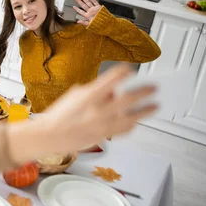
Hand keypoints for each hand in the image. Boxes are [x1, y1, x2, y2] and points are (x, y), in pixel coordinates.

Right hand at [41, 65, 156, 153]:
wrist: (51, 134)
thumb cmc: (60, 114)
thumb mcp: (74, 95)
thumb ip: (94, 90)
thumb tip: (111, 91)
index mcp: (89, 95)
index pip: (111, 79)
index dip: (122, 72)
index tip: (129, 69)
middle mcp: (98, 109)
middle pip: (127, 98)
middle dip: (143, 91)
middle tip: (153, 88)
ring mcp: (102, 124)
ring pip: (131, 117)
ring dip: (145, 110)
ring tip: (155, 106)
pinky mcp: (103, 136)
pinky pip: (124, 130)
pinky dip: (132, 125)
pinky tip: (136, 122)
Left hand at [73, 0, 101, 25]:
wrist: (106, 23)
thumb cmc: (98, 25)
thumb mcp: (90, 24)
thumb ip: (84, 22)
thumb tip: (78, 22)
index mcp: (87, 16)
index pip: (81, 12)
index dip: (77, 9)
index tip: (73, 6)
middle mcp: (90, 11)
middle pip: (83, 6)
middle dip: (79, 2)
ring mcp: (94, 9)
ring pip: (88, 3)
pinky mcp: (99, 7)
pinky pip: (95, 2)